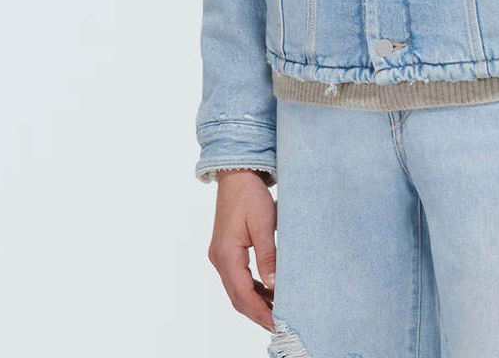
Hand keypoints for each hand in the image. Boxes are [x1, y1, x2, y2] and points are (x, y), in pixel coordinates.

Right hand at [208, 169, 277, 331]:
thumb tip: (274, 285)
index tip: (278, 323)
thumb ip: (268, 255)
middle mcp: (219, 259)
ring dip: (256, 302)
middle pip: (238, 297)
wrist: (236, 175)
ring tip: (278, 311)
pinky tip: (269, 291)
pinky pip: (238, 278)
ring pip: (237, 289)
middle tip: (280, 324)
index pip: (244, 294)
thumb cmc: (250, 195)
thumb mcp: (263, 223)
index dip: (261, 311)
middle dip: (258, 313)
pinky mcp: (226, 251)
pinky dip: (252, 289)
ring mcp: (220, 256)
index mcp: (226, 255)